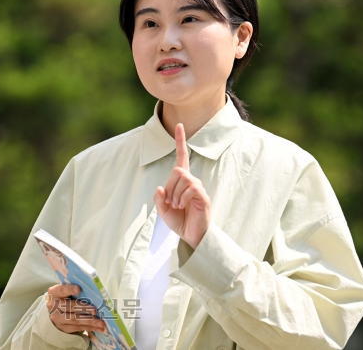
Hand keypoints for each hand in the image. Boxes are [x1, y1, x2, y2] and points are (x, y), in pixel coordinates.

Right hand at [45, 284, 105, 333]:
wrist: (54, 311)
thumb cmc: (64, 297)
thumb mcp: (65, 291)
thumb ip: (74, 289)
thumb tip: (91, 289)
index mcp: (54, 293)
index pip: (62, 290)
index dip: (70, 289)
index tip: (79, 289)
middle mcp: (53, 306)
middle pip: (70, 306)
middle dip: (84, 308)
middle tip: (95, 310)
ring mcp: (58, 318)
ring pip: (75, 319)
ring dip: (90, 321)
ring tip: (101, 323)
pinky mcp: (64, 328)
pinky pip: (78, 328)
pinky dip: (90, 328)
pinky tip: (99, 328)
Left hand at [154, 123, 210, 247]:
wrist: (192, 236)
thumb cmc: (180, 221)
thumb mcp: (163, 210)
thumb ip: (159, 199)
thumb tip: (159, 188)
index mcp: (181, 181)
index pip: (182, 157)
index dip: (180, 142)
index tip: (179, 125)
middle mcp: (191, 181)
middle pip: (178, 170)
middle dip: (170, 186)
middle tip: (170, 202)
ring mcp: (198, 188)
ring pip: (183, 178)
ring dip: (175, 194)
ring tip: (177, 206)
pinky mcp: (203, 197)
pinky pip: (191, 188)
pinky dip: (182, 197)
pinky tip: (183, 206)